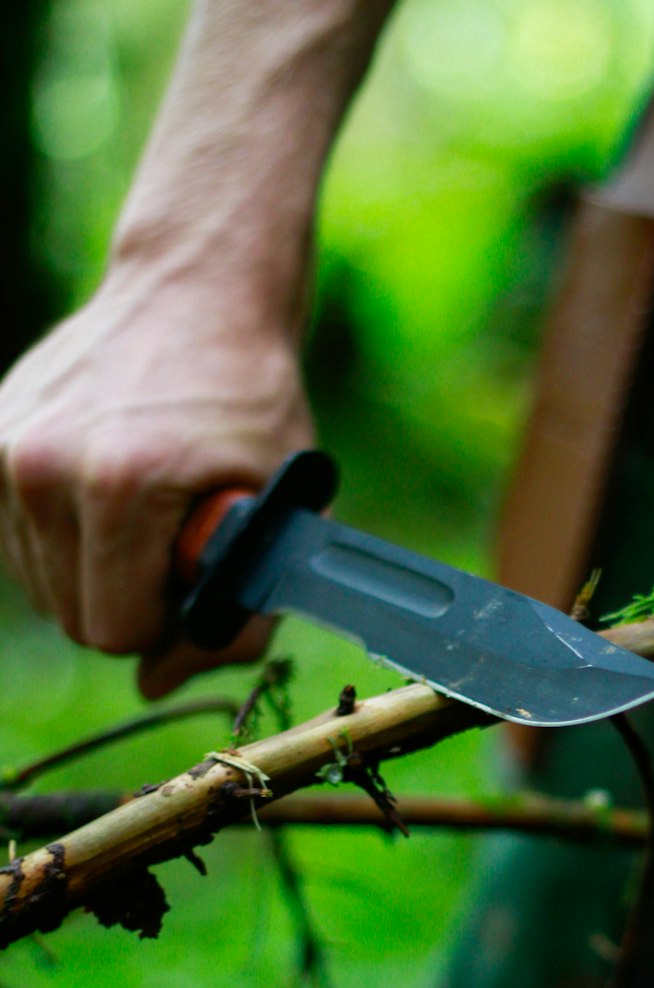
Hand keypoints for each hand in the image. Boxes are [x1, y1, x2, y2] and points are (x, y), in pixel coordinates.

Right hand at [0, 259, 313, 697]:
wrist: (197, 292)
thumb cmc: (252, 406)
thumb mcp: (282, 516)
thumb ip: (240, 616)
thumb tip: (155, 685)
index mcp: (120, 484)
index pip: (114, 633)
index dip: (165, 626)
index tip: (195, 581)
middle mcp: (42, 464)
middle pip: (73, 618)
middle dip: (130, 605)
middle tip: (176, 546)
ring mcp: (5, 446)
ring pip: (41, 586)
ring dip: (96, 573)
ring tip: (146, 509)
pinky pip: (21, 542)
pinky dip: (66, 538)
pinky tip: (107, 489)